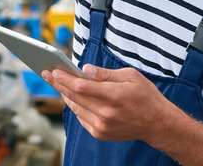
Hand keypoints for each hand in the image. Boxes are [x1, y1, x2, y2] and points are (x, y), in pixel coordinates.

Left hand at [43, 64, 171, 142]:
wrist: (156, 123)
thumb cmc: (145, 96)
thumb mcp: (130, 76)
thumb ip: (105, 74)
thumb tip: (84, 69)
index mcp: (114, 96)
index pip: (82, 87)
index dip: (65, 78)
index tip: (53, 70)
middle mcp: (105, 113)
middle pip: (74, 96)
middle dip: (58, 84)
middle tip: (46, 73)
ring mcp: (101, 126)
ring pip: (75, 107)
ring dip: (64, 94)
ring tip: (55, 81)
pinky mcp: (99, 133)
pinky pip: (80, 117)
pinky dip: (74, 105)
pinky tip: (70, 95)